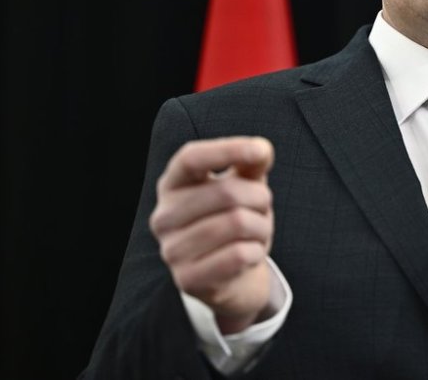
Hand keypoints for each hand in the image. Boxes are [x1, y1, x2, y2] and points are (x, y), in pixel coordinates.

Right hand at [149, 136, 274, 333]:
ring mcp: (171, 250)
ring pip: (237, 223)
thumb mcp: (244, 186)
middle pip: (227, 191)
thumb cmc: (235, 220)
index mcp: (173, 184)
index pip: (191, 158)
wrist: (232, 276)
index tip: (260, 150)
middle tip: (263, 209)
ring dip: (261, 227)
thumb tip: (261, 150)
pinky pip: (237, 255)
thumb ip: (250, 164)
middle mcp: (164, 216)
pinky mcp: (186, 278)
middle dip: (260, 198)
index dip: (226, 150)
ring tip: (257, 232)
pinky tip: (250, 254)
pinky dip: (256, 252)